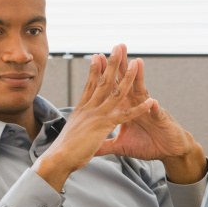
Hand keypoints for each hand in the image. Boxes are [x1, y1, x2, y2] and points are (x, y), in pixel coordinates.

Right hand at [31, 45, 153, 191]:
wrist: (58, 159)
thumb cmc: (63, 151)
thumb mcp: (71, 136)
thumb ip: (78, 130)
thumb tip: (77, 131)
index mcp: (81, 110)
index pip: (90, 86)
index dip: (95, 70)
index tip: (98, 56)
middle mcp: (88, 108)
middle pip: (103, 81)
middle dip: (112, 63)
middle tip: (118, 47)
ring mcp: (97, 115)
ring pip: (116, 92)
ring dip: (128, 77)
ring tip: (136, 62)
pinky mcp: (103, 125)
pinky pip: (125, 115)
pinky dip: (138, 109)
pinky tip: (149, 102)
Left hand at [95, 45, 207, 183]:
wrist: (170, 151)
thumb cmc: (148, 145)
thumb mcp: (122, 146)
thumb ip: (106, 145)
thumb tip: (90, 147)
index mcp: (125, 109)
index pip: (113, 88)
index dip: (104, 75)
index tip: (95, 58)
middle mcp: (137, 105)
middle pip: (126, 82)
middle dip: (121, 65)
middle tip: (116, 47)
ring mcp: (149, 111)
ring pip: (142, 91)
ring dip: (139, 78)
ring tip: (137, 63)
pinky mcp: (161, 120)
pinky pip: (156, 113)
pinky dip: (153, 108)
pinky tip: (152, 102)